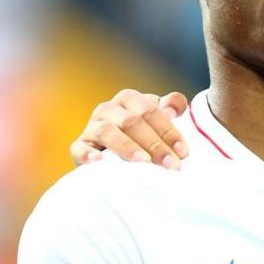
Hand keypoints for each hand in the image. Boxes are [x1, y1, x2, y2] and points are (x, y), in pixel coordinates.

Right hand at [70, 89, 190, 167]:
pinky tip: (100, 161)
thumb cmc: (145, 134)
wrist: (116, 154)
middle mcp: (109, 109)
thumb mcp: (159, 118)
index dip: (168, 131)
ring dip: (127, 147)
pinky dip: (88, 154)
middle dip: (154, 144)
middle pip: (132, 122)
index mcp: (130, 99)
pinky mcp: (79, 146)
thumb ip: (171, 107)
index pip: (150, 111)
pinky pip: (80, 149)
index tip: (183, 152)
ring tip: (144, 162)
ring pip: (108, 132)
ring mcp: (92, 127)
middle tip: (171, 164)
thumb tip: (173, 109)